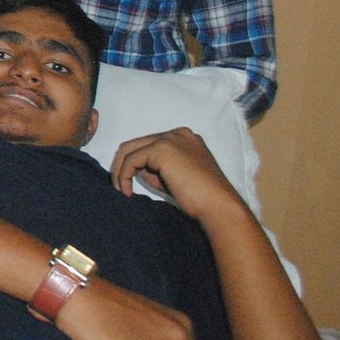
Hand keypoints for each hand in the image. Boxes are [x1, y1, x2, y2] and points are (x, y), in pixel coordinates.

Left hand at [111, 128, 244, 223]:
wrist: (219, 206)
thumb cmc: (200, 198)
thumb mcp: (174, 177)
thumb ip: (155, 167)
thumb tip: (132, 167)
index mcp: (184, 138)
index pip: (149, 145)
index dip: (135, 163)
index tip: (128, 183)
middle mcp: (177, 133)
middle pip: (136, 144)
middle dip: (122, 165)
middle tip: (119, 186)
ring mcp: (169, 138)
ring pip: (130, 150)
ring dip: (120, 171)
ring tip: (122, 191)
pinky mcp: (161, 149)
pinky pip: (131, 160)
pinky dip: (123, 176)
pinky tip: (127, 192)